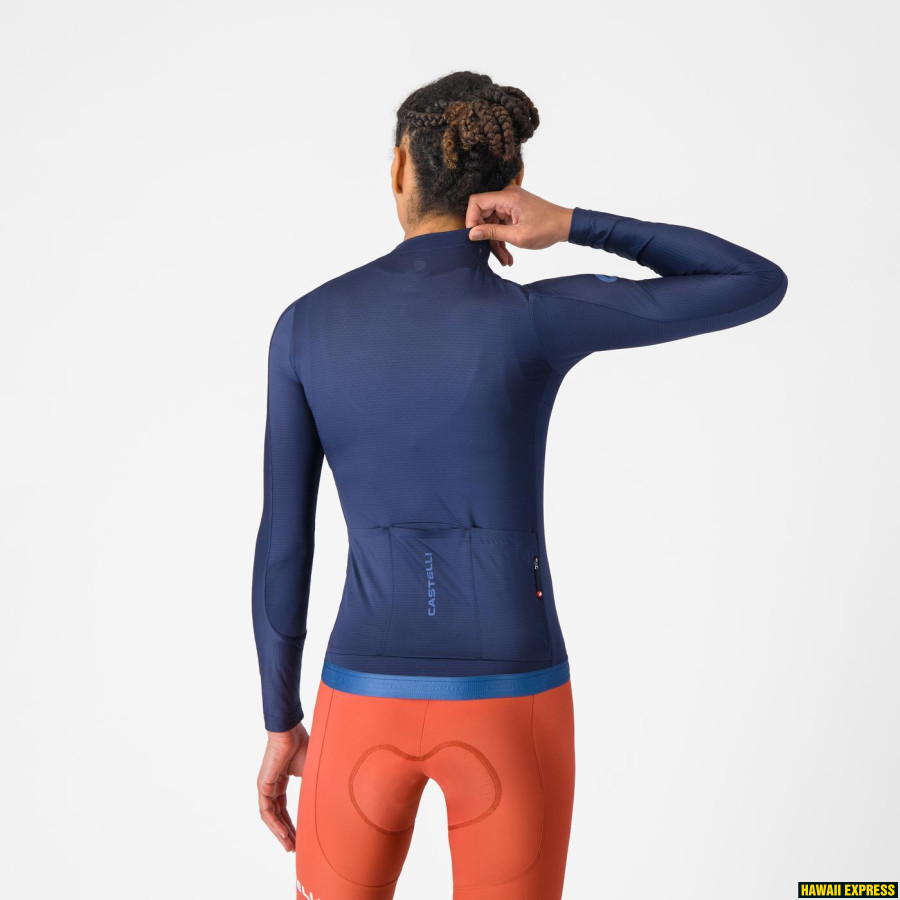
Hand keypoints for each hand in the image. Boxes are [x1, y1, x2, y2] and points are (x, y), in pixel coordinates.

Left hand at [257, 722, 309, 851]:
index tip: (301, 836)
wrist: (291, 732)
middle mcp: (272, 785)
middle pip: (278, 815)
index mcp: (282, 780)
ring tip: (290, 847)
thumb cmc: (303, 745)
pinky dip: (275, 824)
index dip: (292, 823)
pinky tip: (284, 835)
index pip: (285, 808)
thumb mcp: (311, 772)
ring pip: (271, 816)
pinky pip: (267, 811)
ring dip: (280, 832)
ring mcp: (266, 786)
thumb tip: (331, 799)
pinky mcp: (263, 786)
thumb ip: (315, 787)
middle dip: (286, 832)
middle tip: (295, 848)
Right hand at [465, 184, 573, 266]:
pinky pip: (500, 225)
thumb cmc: (547, 229)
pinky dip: (503, 239)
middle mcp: (507, 196)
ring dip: (497, 243)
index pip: (476, 202)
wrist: (565, 226)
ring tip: (505, 260)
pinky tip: (508, 256)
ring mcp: (510, 204)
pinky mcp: (513, 211)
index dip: (471, 219)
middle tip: (492, 254)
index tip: (474, 237)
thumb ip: (493, 233)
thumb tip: (472, 234)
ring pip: (492, 224)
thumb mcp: (518, 236)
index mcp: (507, 197)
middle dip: (487, 237)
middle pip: (483, 215)